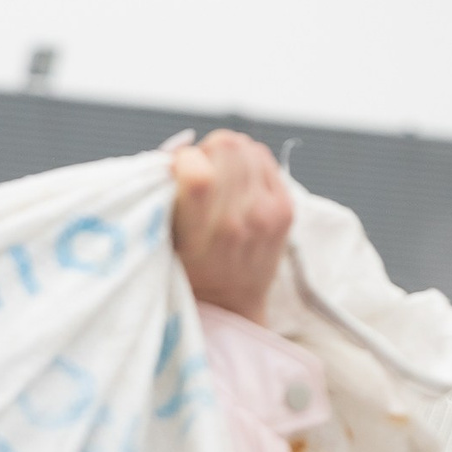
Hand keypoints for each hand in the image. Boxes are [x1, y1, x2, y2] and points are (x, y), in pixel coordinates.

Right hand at [171, 130, 291, 325]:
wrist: (232, 305)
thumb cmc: (188, 272)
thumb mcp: (164, 243)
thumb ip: (165, 199)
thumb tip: (179, 155)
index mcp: (202, 234)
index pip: (197, 172)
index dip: (182, 161)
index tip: (177, 173)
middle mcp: (240, 221)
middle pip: (225, 146)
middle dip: (206, 152)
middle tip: (199, 173)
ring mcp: (269, 212)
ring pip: (247, 147)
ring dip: (228, 155)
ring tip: (218, 179)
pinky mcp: (287, 207)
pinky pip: (265, 159)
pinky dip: (248, 163)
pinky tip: (237, 184)